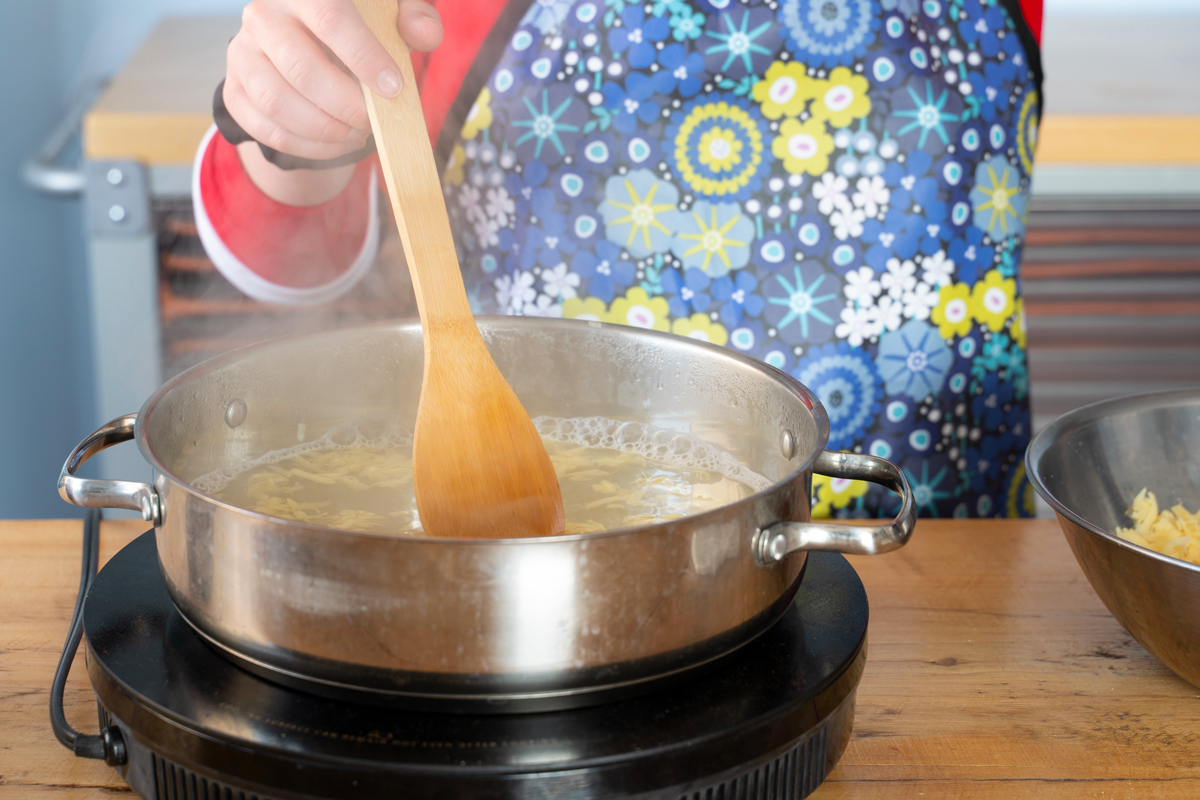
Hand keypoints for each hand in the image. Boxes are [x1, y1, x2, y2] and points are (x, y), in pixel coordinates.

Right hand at [224, 0, 442, 160]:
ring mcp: (242, 52)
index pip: (330, 17)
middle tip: (374, 121)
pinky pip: (266, 129)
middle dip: (347, 106)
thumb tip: (424, 35)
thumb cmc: (358, 26)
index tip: (394, 88)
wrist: (308, 44)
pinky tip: (335, 144)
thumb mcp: (388, 14)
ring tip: (356, 133)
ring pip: (278, 102)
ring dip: (326, 130)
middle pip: (302, 68)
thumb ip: (413, 19)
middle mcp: (264, 14)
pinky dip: (307, 147)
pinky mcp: (234, 89)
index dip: (364, 57)